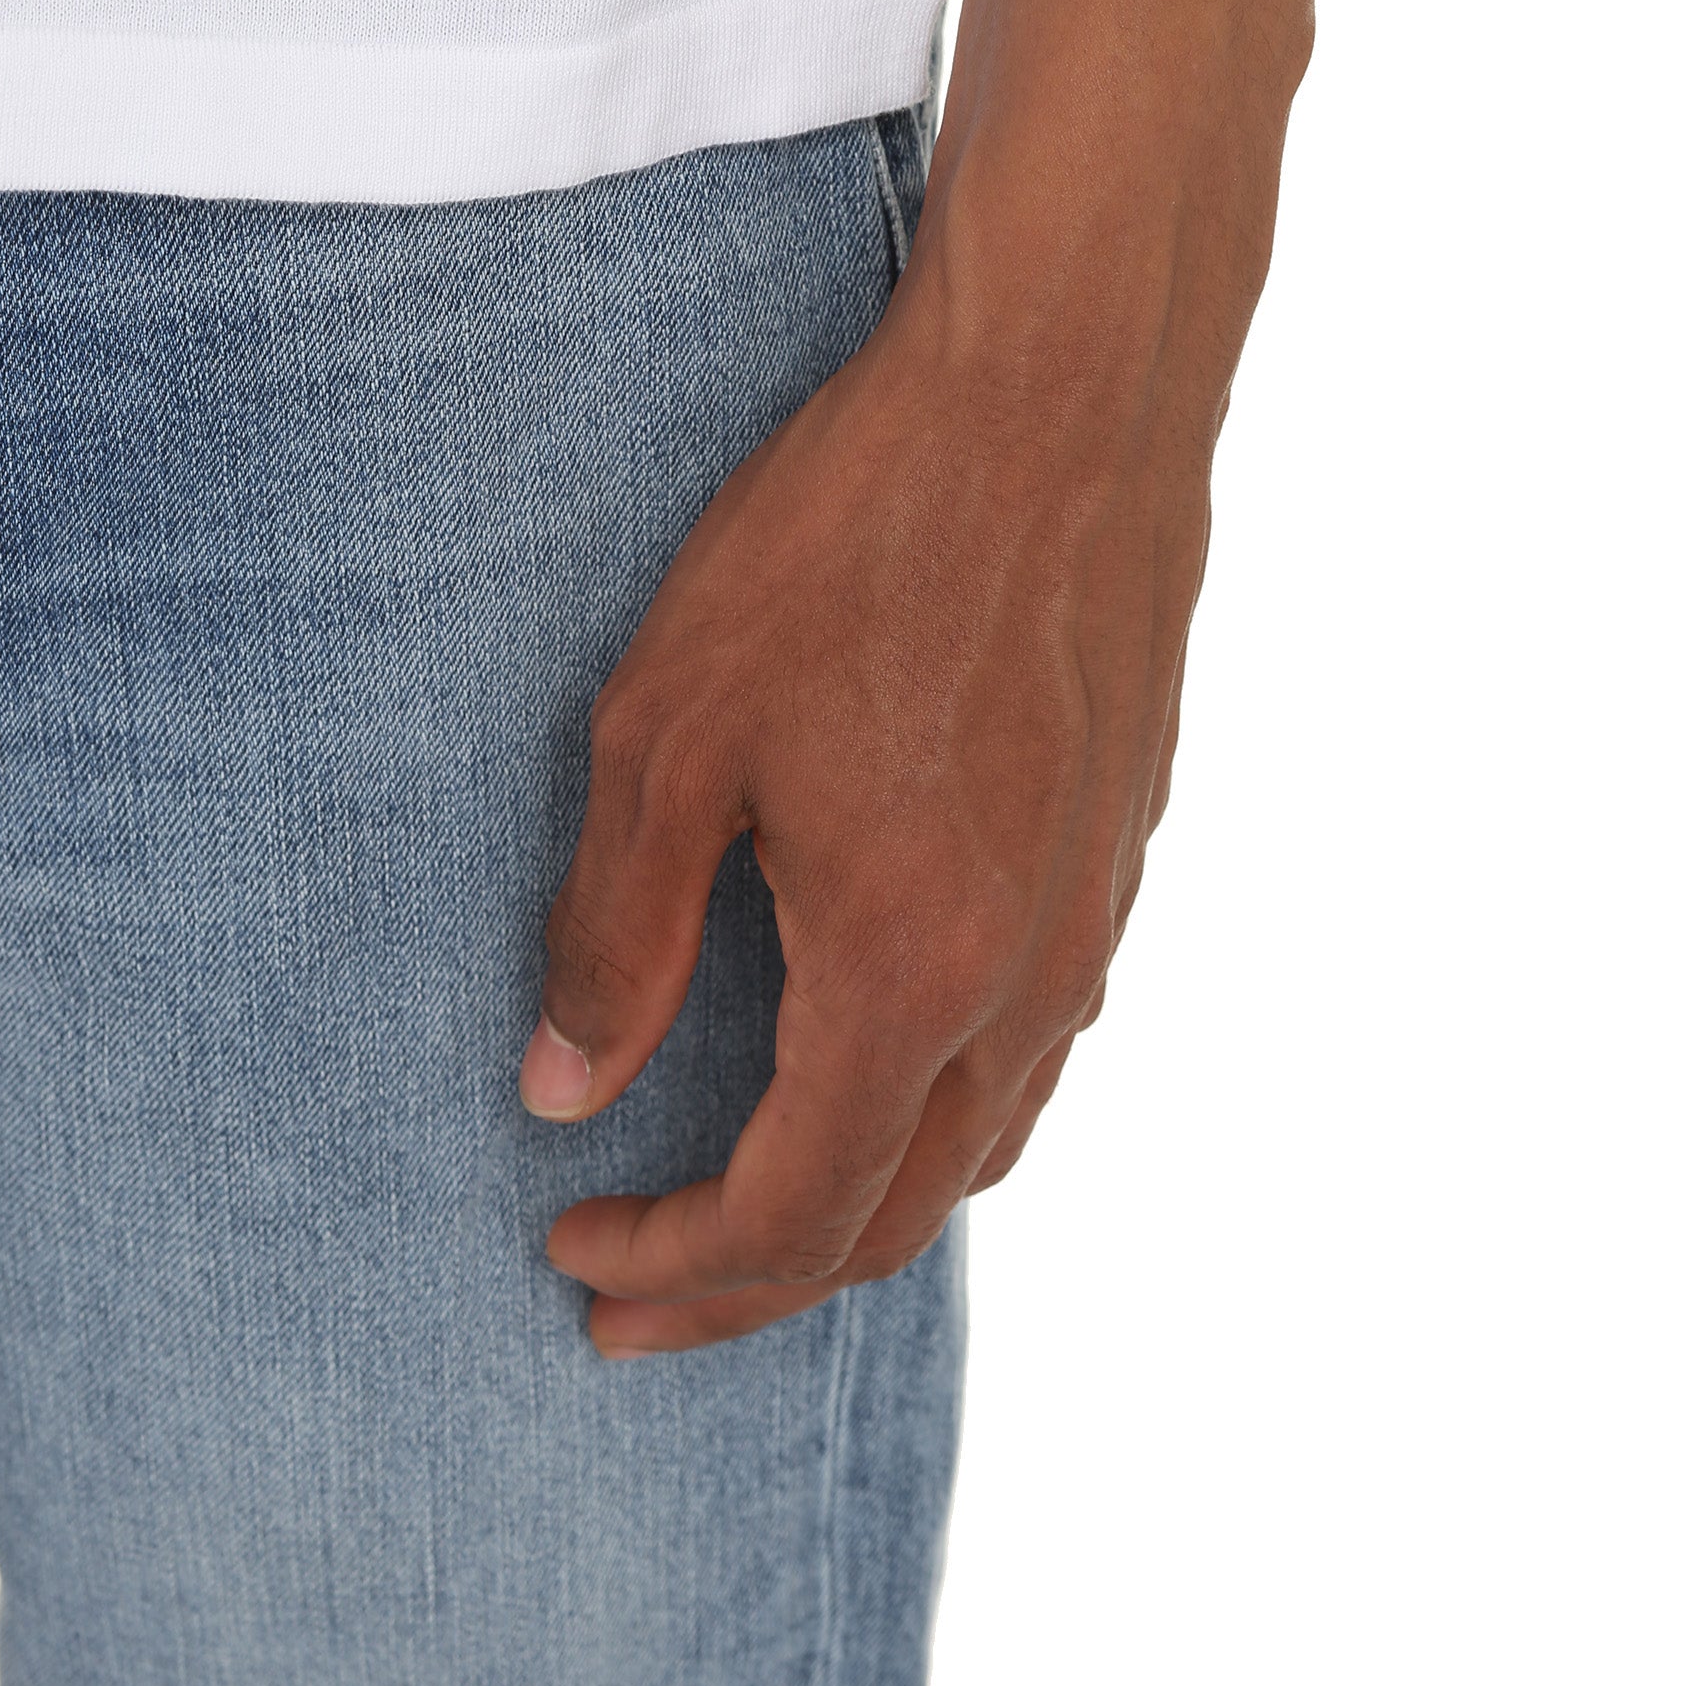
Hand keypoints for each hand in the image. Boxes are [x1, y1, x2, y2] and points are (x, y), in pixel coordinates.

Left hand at [522, 69, 1263, 1352]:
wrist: (1058, 393)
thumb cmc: (851, 540)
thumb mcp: (672, 731)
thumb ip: (618, 933)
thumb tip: (562, 1092)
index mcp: (912, 973)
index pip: (790, 1212)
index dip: (674, 1266)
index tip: (573, 1252)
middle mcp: (1029, 980)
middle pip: (899, 1216)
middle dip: (759, 1282)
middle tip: (640, 1292)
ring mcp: (1095, 917)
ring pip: (989, 1141)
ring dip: (862, 1201)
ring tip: (755, 1202)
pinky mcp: (1122, 846)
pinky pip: (1041, 1041)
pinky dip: (946, 1104)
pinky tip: (881, 1044)